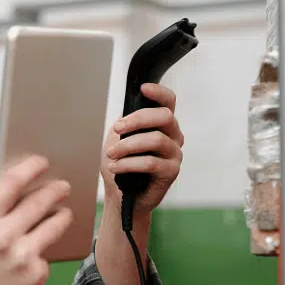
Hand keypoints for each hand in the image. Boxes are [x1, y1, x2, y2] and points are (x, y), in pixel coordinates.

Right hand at [0, 156, 72, 284]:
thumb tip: (24, 191)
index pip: (11, 182)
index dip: (30, 168)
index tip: (41, 161)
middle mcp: (1, 236)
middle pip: (39, 201)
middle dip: (55, 190)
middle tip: (64, 185)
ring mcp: (21, 257)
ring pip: (54, 225)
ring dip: (62, 216)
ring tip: (64, 213)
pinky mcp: (35, 276)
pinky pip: (45, 256)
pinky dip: (40, 256)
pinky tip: (29, 262)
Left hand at [101, 83, 183, 212]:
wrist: (120, 195)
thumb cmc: (121, 164)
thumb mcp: (118, 139)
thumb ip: (125, 124)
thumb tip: (125, 116)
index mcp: (162, 124)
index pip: (169, 102)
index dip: (159, 92)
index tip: (143, 88)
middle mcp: (173, 136)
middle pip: (164, 116)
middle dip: (137, 120)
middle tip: (116, 129)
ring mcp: (174, 154)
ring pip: (156, 140)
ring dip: (128, 146)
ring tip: (110, 154)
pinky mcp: (171, 172)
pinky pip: (151, 162)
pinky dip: (129, 164)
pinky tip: (115, 168)